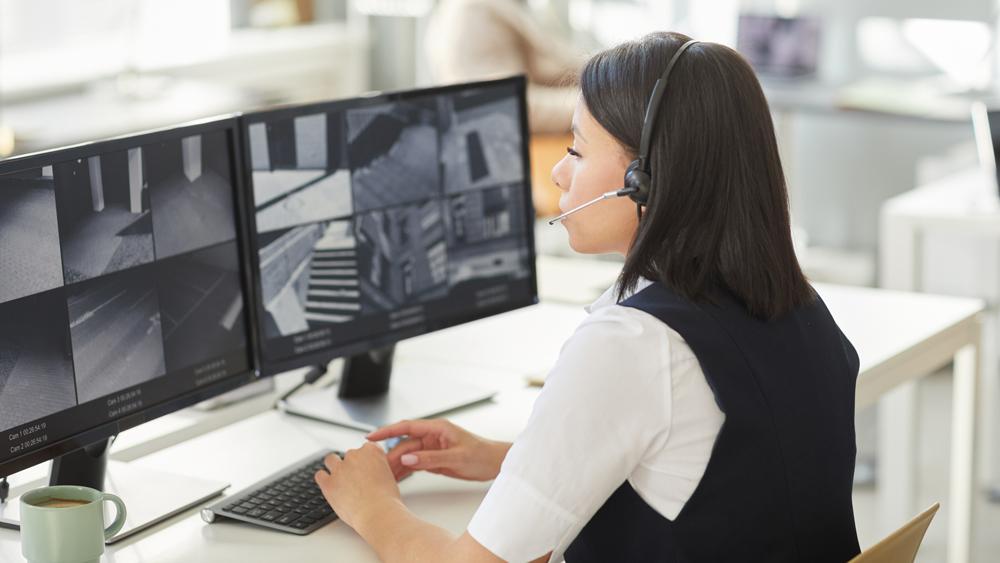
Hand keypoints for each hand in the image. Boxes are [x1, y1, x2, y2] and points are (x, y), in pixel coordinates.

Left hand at [314, 443, 402, 533]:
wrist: (378, 512)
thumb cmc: (387, 499)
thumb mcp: (390, 476)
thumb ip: (379, 469)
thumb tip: (372, 473)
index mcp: (371, 451)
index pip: (366, 448)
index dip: (366, 460)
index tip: (367, 469)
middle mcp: (354, 455)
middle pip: (349, 455)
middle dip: (352, 465)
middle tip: (356, 479)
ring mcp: (339, 468)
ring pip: (331, 459)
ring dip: (335, 466)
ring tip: (340, 479)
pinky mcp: (328, 483)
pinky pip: (320, 475)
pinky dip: (324, 479)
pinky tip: (330, 485)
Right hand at [367, 419, 510, 481]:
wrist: (495, 464)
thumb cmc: (481, 454)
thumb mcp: (456, 457)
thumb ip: (430, 458)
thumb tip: (407, 458)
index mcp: (437, 428)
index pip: (406, 427)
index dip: (387, 431)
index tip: (371, 436)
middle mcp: (432, 437)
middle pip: (404, 445)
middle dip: (390, 455)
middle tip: (377, 468)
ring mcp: (432, 449)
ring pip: (408, 456)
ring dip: (396, 465)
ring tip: (383, 475)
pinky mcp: (434, 460)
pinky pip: (415, 464)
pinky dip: (406, 470)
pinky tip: (396, 478)